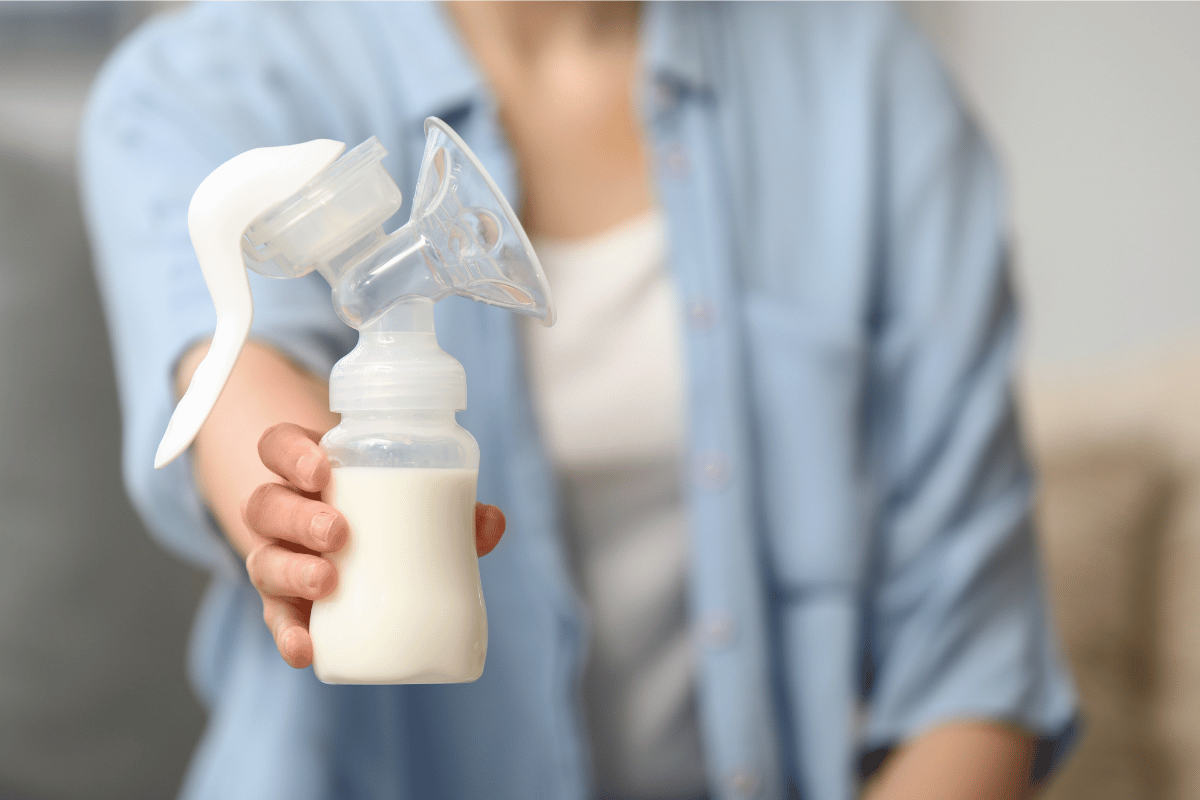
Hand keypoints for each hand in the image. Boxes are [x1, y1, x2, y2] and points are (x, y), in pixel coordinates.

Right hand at [242, 421, 505, 668]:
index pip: (278, 447)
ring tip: (327, 581)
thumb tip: (491, 522)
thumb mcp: (407, 500)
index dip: (291, 454)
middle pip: (267, 504)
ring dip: (292, 571)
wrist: (347, 547)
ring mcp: (277, 558)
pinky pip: (277, 619)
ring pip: (263, 559)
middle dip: (299, 517)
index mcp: (307, 471)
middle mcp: (281, 512)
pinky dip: (289, 635)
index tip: (321, 470)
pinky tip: (305, 650)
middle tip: (339, 532)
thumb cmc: (383, 511)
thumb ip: (451, 508)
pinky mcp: (284, 605)